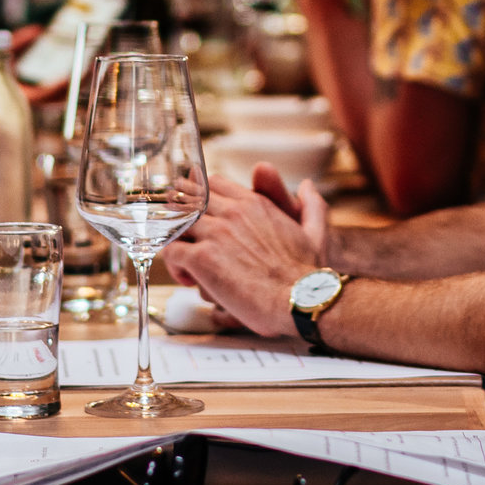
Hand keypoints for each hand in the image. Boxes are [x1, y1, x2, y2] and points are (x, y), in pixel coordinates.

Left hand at [165, 172, 324, 338]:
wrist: (301, 299)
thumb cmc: (307, 274)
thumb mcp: (314, 231)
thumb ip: (311, 206)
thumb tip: (307, 186)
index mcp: (254, 203)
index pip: (213, 185)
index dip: (201, 199)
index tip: (199, 217)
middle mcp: (232, 212)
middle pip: (188, 200)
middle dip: (181, 217)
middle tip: (185, 238)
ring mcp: (215, 234)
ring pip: (175, 223)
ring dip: (176, 240)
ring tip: (186, 262)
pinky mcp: (203, 259)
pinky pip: (170, 251)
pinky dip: (173, 265)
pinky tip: (188, 278)